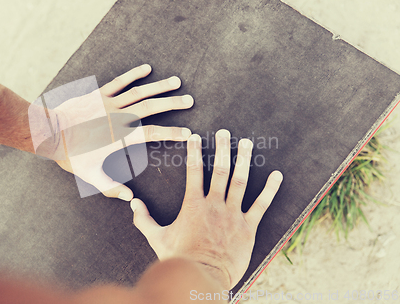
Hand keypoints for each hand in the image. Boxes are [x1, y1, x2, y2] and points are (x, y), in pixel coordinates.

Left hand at [53, 64, 193, 199]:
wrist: (51, 133)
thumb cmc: (71, 155)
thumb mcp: (91, 175)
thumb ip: (111, 187)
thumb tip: (130, 199)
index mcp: (121, 136)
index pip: (153, 134)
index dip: (173, 133)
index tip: (188, 133)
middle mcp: (119, 117)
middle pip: (152, 108)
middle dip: (173, 104)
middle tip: (190, 101)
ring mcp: (110, 103)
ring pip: (140, 92)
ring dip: (159, 87)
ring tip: (177, 82)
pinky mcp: (100, 94)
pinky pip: (120, 81)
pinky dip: (134, 74)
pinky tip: (146, 69)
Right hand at [130, 130, 282, 288]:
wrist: (201, 277)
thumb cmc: (178, 258)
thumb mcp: (156, 237)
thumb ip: (143, 219)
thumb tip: (132, 203)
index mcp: (193, 204)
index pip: (193, 171)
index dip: (194, 151)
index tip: (195, 136)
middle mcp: (214, 204)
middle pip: (220, 170)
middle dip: (223, 148)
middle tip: (225, 132)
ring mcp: (233, 214)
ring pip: (240, 182)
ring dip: (244, 161)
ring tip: (248, 143)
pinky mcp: (248, 227)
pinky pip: (261, 205)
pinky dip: (270, 189)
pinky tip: (277, 175)